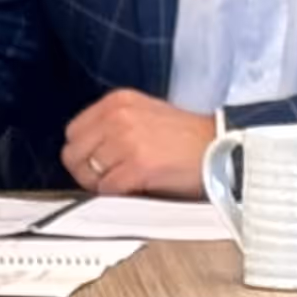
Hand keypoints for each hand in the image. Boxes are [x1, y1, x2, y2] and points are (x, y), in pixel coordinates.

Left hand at [61, 90, 218, 198]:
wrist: (223, 148)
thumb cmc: (190, 138)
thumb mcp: (145, 115)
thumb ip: (114, 126)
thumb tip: (89, 153)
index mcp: (117, 101)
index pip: (74, 131)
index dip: (83, 153)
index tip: (95, 164)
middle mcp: (118, 116)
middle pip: (74, 154)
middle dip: (86, 172)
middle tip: (106, 181)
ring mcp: (126, 140)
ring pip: (88, 174)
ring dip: (102, 186)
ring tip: (125, 186)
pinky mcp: (138, 165)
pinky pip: (108, 188)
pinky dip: (117, 195)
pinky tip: (135, 191)